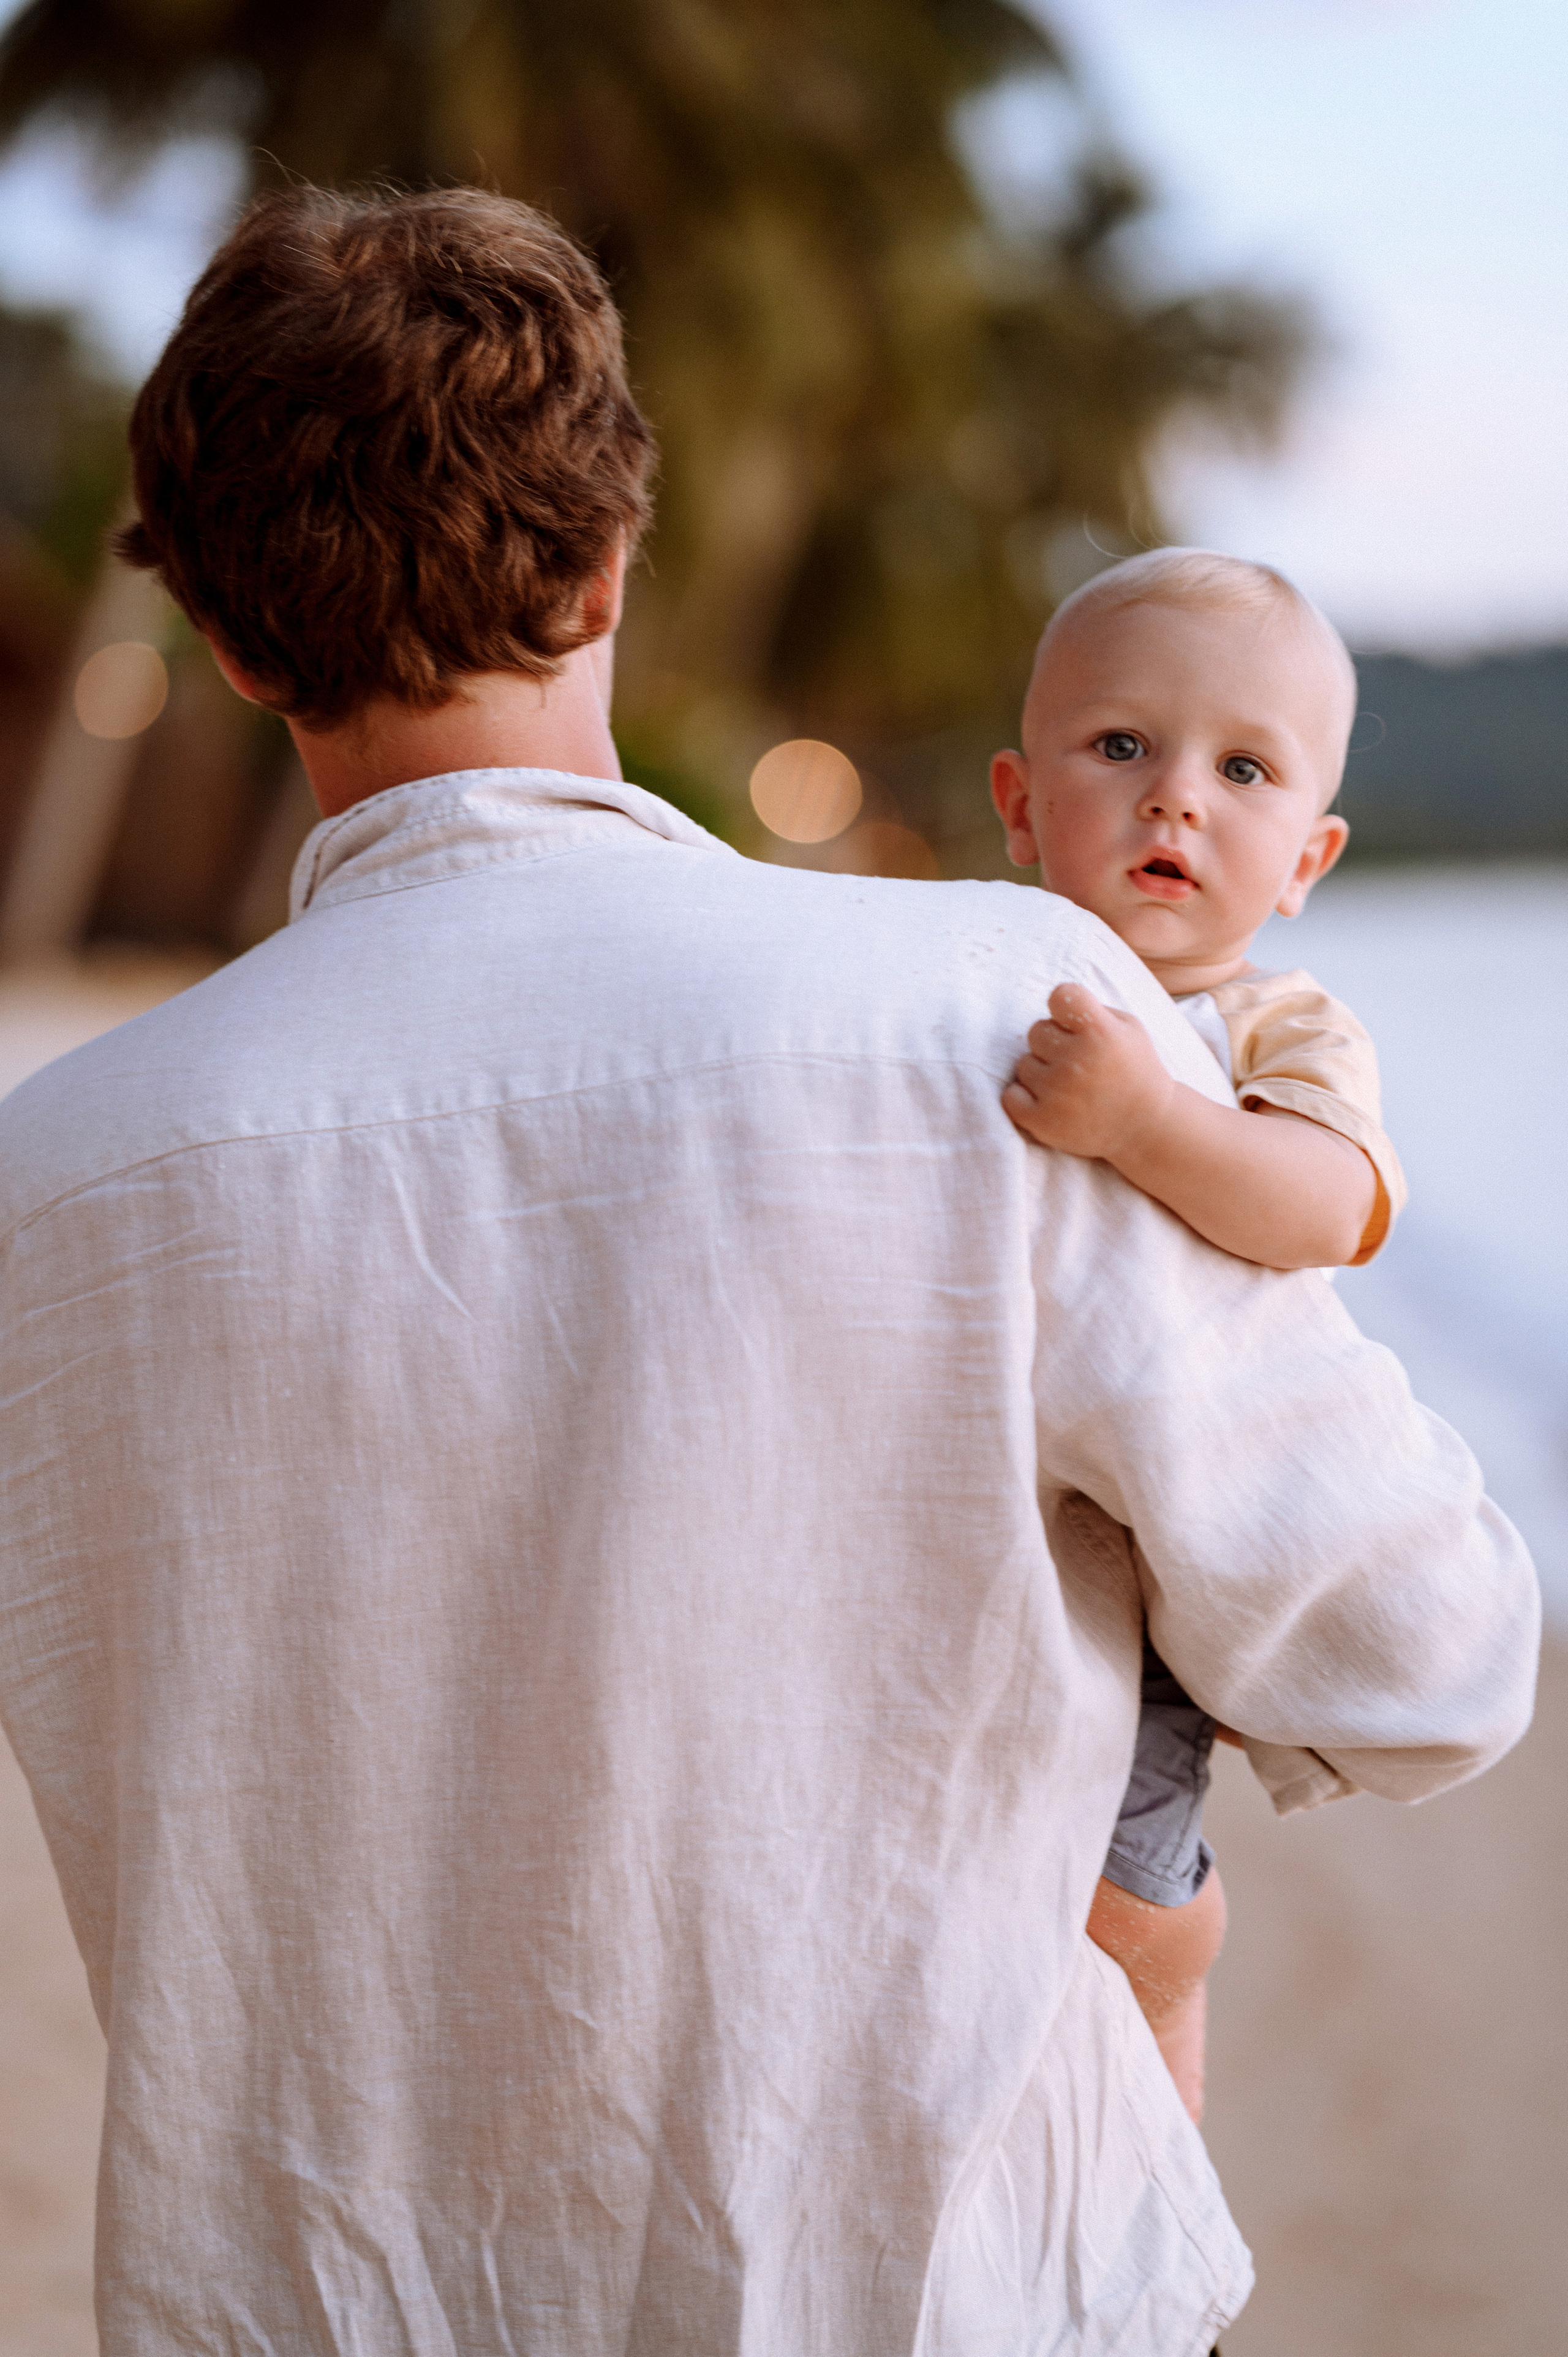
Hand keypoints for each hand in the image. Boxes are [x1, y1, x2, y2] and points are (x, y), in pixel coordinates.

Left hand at [1002, 984, 1175, 1162]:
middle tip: (1077, 1061)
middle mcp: (1077, 1060)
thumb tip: (1053, 1003)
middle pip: (1036, 1030)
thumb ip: (1091, 1009)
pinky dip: (1023, 1098)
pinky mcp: (1043, 1121)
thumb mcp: (1129, 1029)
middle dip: (1053, 1043)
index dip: (1063, 1006)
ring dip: (1041, 1072)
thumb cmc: (1134, 1071)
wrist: (1146, 1127)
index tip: (1074, 1021)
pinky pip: (1010, 1096)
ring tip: (1069, 1085)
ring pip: (1023, 1064)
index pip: (1060, 995)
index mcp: (1101, 1032)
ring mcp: (1058, 1093)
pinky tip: (1047, 1100)